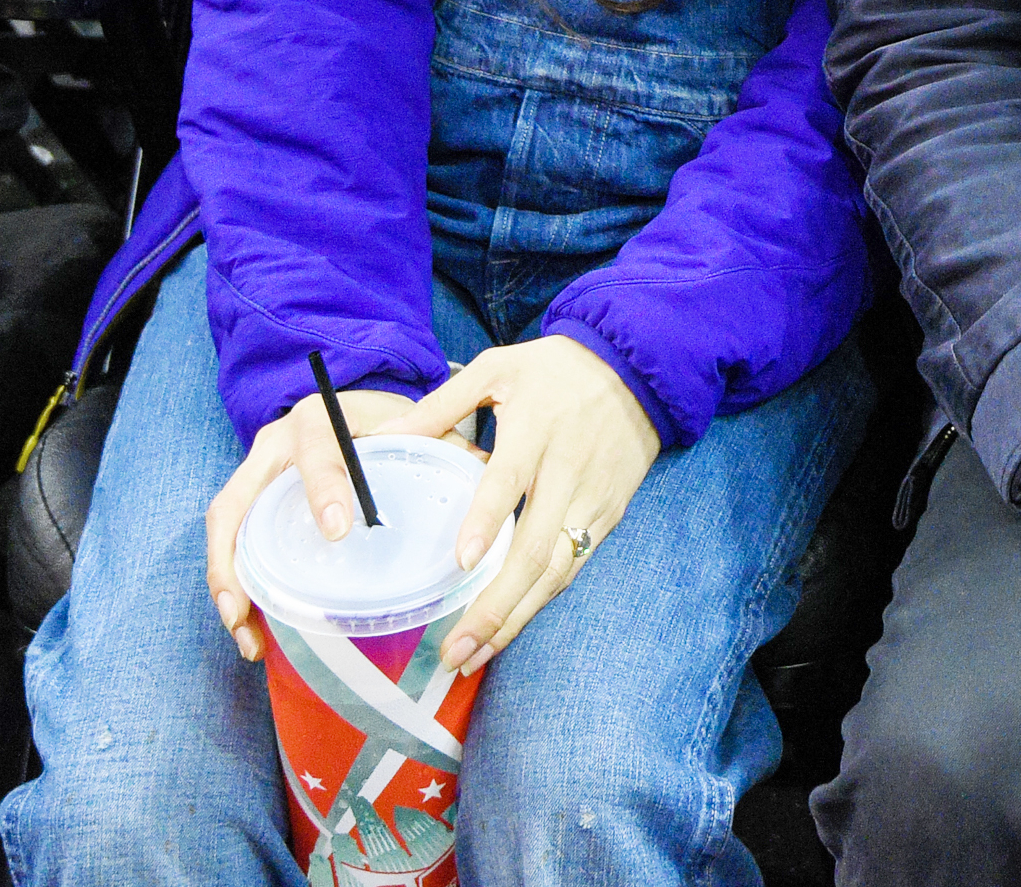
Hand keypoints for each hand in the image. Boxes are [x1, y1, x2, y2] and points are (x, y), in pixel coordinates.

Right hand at [205, 386, 420, 662]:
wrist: (355, 404)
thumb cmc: (387, 419)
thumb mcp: (414, 423)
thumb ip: (444, 445)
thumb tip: (488, 473)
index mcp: (321, 418)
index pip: (317, 450)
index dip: (324, 488)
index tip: (340, 529)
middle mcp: (276, 444)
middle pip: (240, 497)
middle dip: (238, 558)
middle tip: (249, 610)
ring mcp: (255, 471)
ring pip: (225, 526)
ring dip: (228, 582)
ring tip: (247, 634)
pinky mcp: (249, 499)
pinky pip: (231, 543)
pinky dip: (235, 586)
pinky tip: (252, 627)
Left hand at [401, 334, 661, 674]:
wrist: (637, 367)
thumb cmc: (556, 368)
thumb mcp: (497, 367)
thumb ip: (441, 404)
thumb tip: (383, 436)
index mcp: (536, 428)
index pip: (510, 479)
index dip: (488, 520)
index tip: (462, 560)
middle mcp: (568, 469)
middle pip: (535, 548)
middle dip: (495, 605)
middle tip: (455, 650)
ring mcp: (593, 497)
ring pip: (557, 570)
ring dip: (516, 616)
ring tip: (475, 654)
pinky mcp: (609, 513)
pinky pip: (574, 564)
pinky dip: (542, 599)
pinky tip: (510, 624)